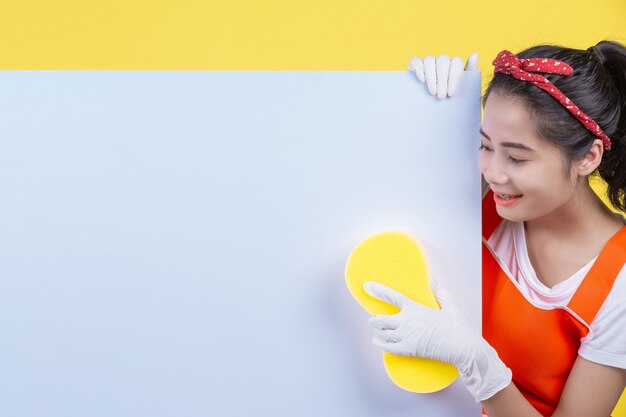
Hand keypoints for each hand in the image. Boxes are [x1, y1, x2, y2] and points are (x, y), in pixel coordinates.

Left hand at [364, 278, 510, 401]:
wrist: (463, 349)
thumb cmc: (458, 326)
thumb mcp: (450, 304)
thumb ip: (439, 291)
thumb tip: (433, 279)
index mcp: (416, 308)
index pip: (391, 296)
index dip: (378, 290)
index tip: (367, 286)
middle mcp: (407, 321)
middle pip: (380, 320)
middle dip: (374, 320)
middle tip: (373, 319)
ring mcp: (406, 336)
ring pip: (382, 333)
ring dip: (377, 331)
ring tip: (376, 330)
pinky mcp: (408, 350)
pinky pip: (387, 347)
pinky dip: (381, 344)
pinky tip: (378, 342)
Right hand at [408, 53, 477, 98]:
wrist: (438, 109)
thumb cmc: (452, 97)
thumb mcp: (465, 87)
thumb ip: (471, 71)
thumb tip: (474, 55)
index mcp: (454, 64)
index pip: (456, 62)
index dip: (454, 77)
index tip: (451, 93)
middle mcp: (442, 61)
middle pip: (442, 62)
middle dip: (442, 80)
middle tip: (441, 96)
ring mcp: (429, 62)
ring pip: (429, 60)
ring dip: (431, 77)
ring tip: (433, 92)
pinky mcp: (416, 65)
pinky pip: (416, 61)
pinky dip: (419, 69)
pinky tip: (422, 81)